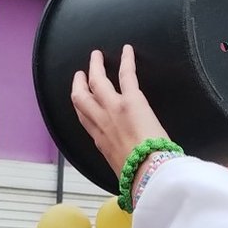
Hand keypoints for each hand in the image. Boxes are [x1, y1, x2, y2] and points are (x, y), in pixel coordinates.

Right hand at [70, 46, 171, 179]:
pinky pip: (126, 75)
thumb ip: (120, 162)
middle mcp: (101, 122)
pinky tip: (127, 49)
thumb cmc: (139, 177)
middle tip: (81, 72)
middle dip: (79, 83)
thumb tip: (127, 168)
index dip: (80, 105)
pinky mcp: (132, 100)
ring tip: (96, 55)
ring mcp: (114, 108)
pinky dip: (126, 60)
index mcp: (99, 141)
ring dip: (96, 66)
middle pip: (81, 97)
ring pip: (98, 81)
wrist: (148, 173)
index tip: (79, 96)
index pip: (84, 118)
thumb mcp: (122, 172)